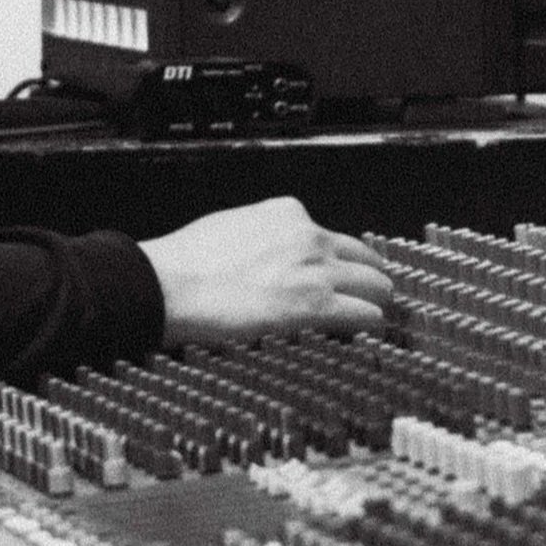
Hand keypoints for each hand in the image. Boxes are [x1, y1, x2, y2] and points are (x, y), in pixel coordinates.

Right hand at [138, 196, 392, 344]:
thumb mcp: (229, 226)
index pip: (333, 237)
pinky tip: (362, 331)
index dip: (335, 260)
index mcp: (286, 213)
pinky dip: (369, 323)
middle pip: (366, 258)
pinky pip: (368, 314)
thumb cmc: (186, 261)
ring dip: (372, 301)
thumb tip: (270, 253)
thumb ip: (262, 235)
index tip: (333, 275)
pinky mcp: (316, 306)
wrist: (168, 286)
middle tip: (361, 297)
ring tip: (364, 316)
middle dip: (365, 279)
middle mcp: (307, 236)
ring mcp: (316, 271)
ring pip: (377, 286)